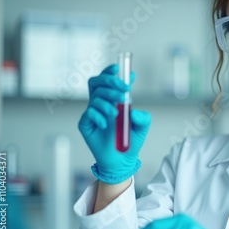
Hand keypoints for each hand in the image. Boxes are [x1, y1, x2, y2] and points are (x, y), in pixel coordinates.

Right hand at [78, 64, 150, 183]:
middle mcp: (101, 104)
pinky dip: (98, 116)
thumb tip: (132, 110)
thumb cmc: (130, 142)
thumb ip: (143, 118)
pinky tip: (106, 125)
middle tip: (123, 91)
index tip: (119, 68)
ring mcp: (92, 113)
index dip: (110, 72)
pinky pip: (88, 114)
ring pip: (95, 97)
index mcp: (114, 100)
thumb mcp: (142, 128)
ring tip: (116, 115)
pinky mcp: (85, 124)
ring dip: (108, 103)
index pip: (107, 80)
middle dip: (110, 82)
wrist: (122, 160)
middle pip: (97, 83)